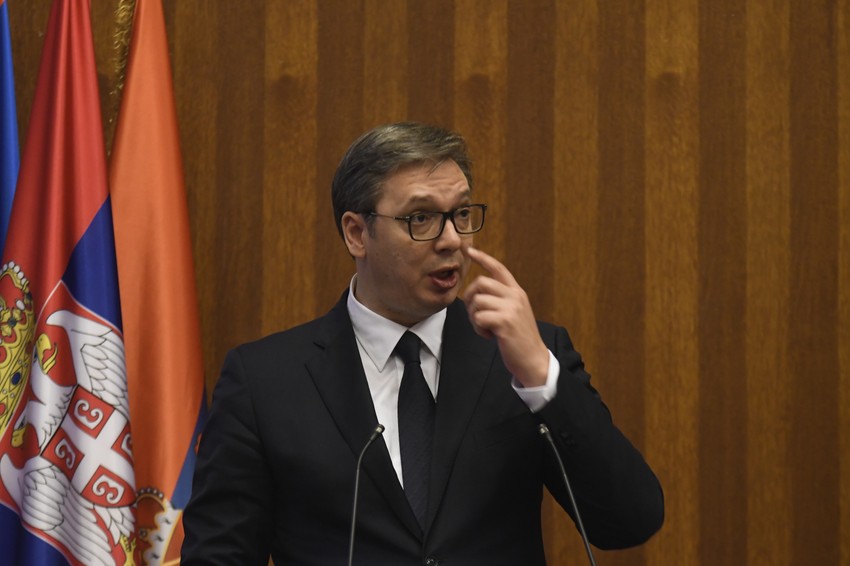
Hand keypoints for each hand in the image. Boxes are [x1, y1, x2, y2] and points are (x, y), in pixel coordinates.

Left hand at [462, 247, 549, 387]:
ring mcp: (511, 308)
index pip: (499, 268)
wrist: (533, 359)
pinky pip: (478, 317)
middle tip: (475, 315)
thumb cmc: (519, 338)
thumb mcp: (514, 312)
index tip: (470, 250)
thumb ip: (501, 299)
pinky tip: (489, 336)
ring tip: (486, 328)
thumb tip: (477, 292)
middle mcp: (515, 296)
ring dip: (474, 317)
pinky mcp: (505, 322)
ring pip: (477, 301)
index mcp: (517, 292)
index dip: (483, 258)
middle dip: (470, 298)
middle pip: (480, 282)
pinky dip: (478, 329)